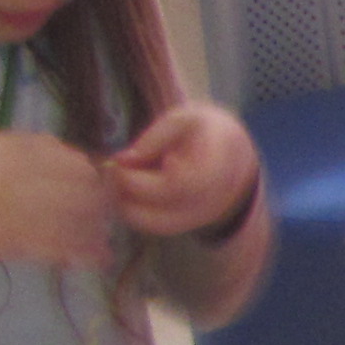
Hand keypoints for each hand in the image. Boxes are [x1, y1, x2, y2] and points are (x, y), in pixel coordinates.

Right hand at [0, 133, 118, 270]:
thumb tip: (81, 159)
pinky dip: (84, 254)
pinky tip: (97, 257)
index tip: (102, 190)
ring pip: (79, 221)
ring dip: (97, 232)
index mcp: (18, 150)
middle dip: (102, 206)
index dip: (98, 180)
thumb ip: (37, 149)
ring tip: (101, 240)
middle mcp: (21, 176)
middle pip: (86, 192)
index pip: (80, 164)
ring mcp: (16, 208)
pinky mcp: (10, 239)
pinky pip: (60, 247)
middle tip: (105, 217)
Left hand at [106, 103, 260, 238]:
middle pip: (160, 209)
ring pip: (152, 223)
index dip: (143, 179)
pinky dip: (131, 208)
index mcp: (217, 170)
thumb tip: (123, 161)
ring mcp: (199, 218)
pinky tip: (125, 186)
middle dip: (126, 188)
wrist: (233, 154)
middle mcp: (212, 201)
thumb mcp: (185, 118)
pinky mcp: (185, 225)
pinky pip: (151, 225)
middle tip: (110, 166)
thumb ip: (156, 136)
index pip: (178, 185)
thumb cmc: (205, 131)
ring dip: (124, 202)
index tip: (121, 159)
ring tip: (116, 176)